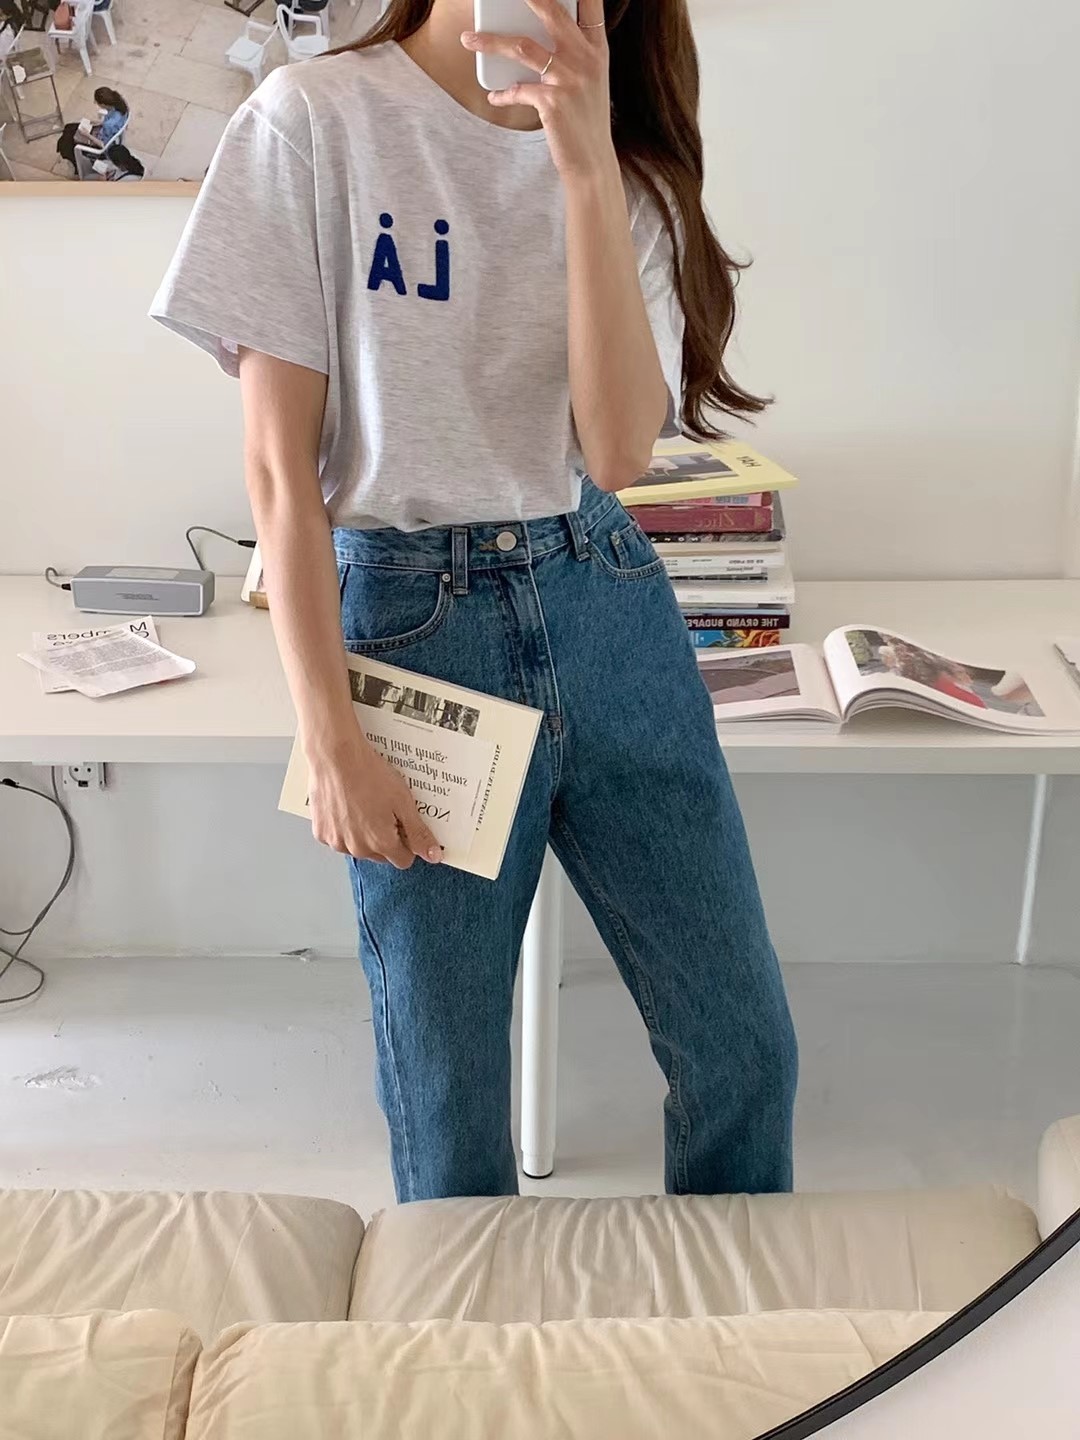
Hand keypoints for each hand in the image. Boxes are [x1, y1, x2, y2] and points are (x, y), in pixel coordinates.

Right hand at [306, 726, 443, 869]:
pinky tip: (346, 806)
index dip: (407, 843)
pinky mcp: (321, 833)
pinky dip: (343, 828)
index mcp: (382, 843)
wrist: (336, 757)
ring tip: (363, 805)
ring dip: (363, 834)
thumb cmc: (369, 775)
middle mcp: (358, 849)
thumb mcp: (403, 803)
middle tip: (383, 810)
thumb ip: (419, 834)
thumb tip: (433, 856)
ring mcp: (337, 842)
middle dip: (385, 838)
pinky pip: (338, 838)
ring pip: (358, 848)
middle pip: (380, 855)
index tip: (403, 825)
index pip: (403, 860)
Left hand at [462, 0, 614, 181]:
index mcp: (598, 51)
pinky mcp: (553, 103)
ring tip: (468, 40)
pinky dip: (503, 94)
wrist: (592, 163)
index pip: (590, 4)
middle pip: (552, 12)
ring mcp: (569, 80)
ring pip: (523, 47)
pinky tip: (494, 97)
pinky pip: (517, 90)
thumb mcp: (590, 82)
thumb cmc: (586, 122)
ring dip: (490, 42)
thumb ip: (573, 55)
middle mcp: (586, 60)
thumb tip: (534, 35)